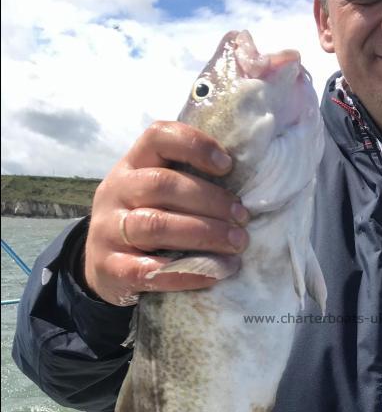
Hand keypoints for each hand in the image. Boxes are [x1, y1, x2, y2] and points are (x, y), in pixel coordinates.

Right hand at [85, 121, 249, 304]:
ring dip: (204, 234)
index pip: (157, 137)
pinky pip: (150, 270)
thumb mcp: (156, 194)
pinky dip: (187, 273)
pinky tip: (216, 274)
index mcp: (132, 166)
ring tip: (237, 244)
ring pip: (156, 225)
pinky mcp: (111, 269)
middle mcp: (116, 192)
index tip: (228, 165)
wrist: (104, 268)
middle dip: (210, 200)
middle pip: (162, 184)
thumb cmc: (147, 221)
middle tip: (243, 217)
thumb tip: (247, 187)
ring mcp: (108, 230)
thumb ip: (188, 183)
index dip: (194, 145)